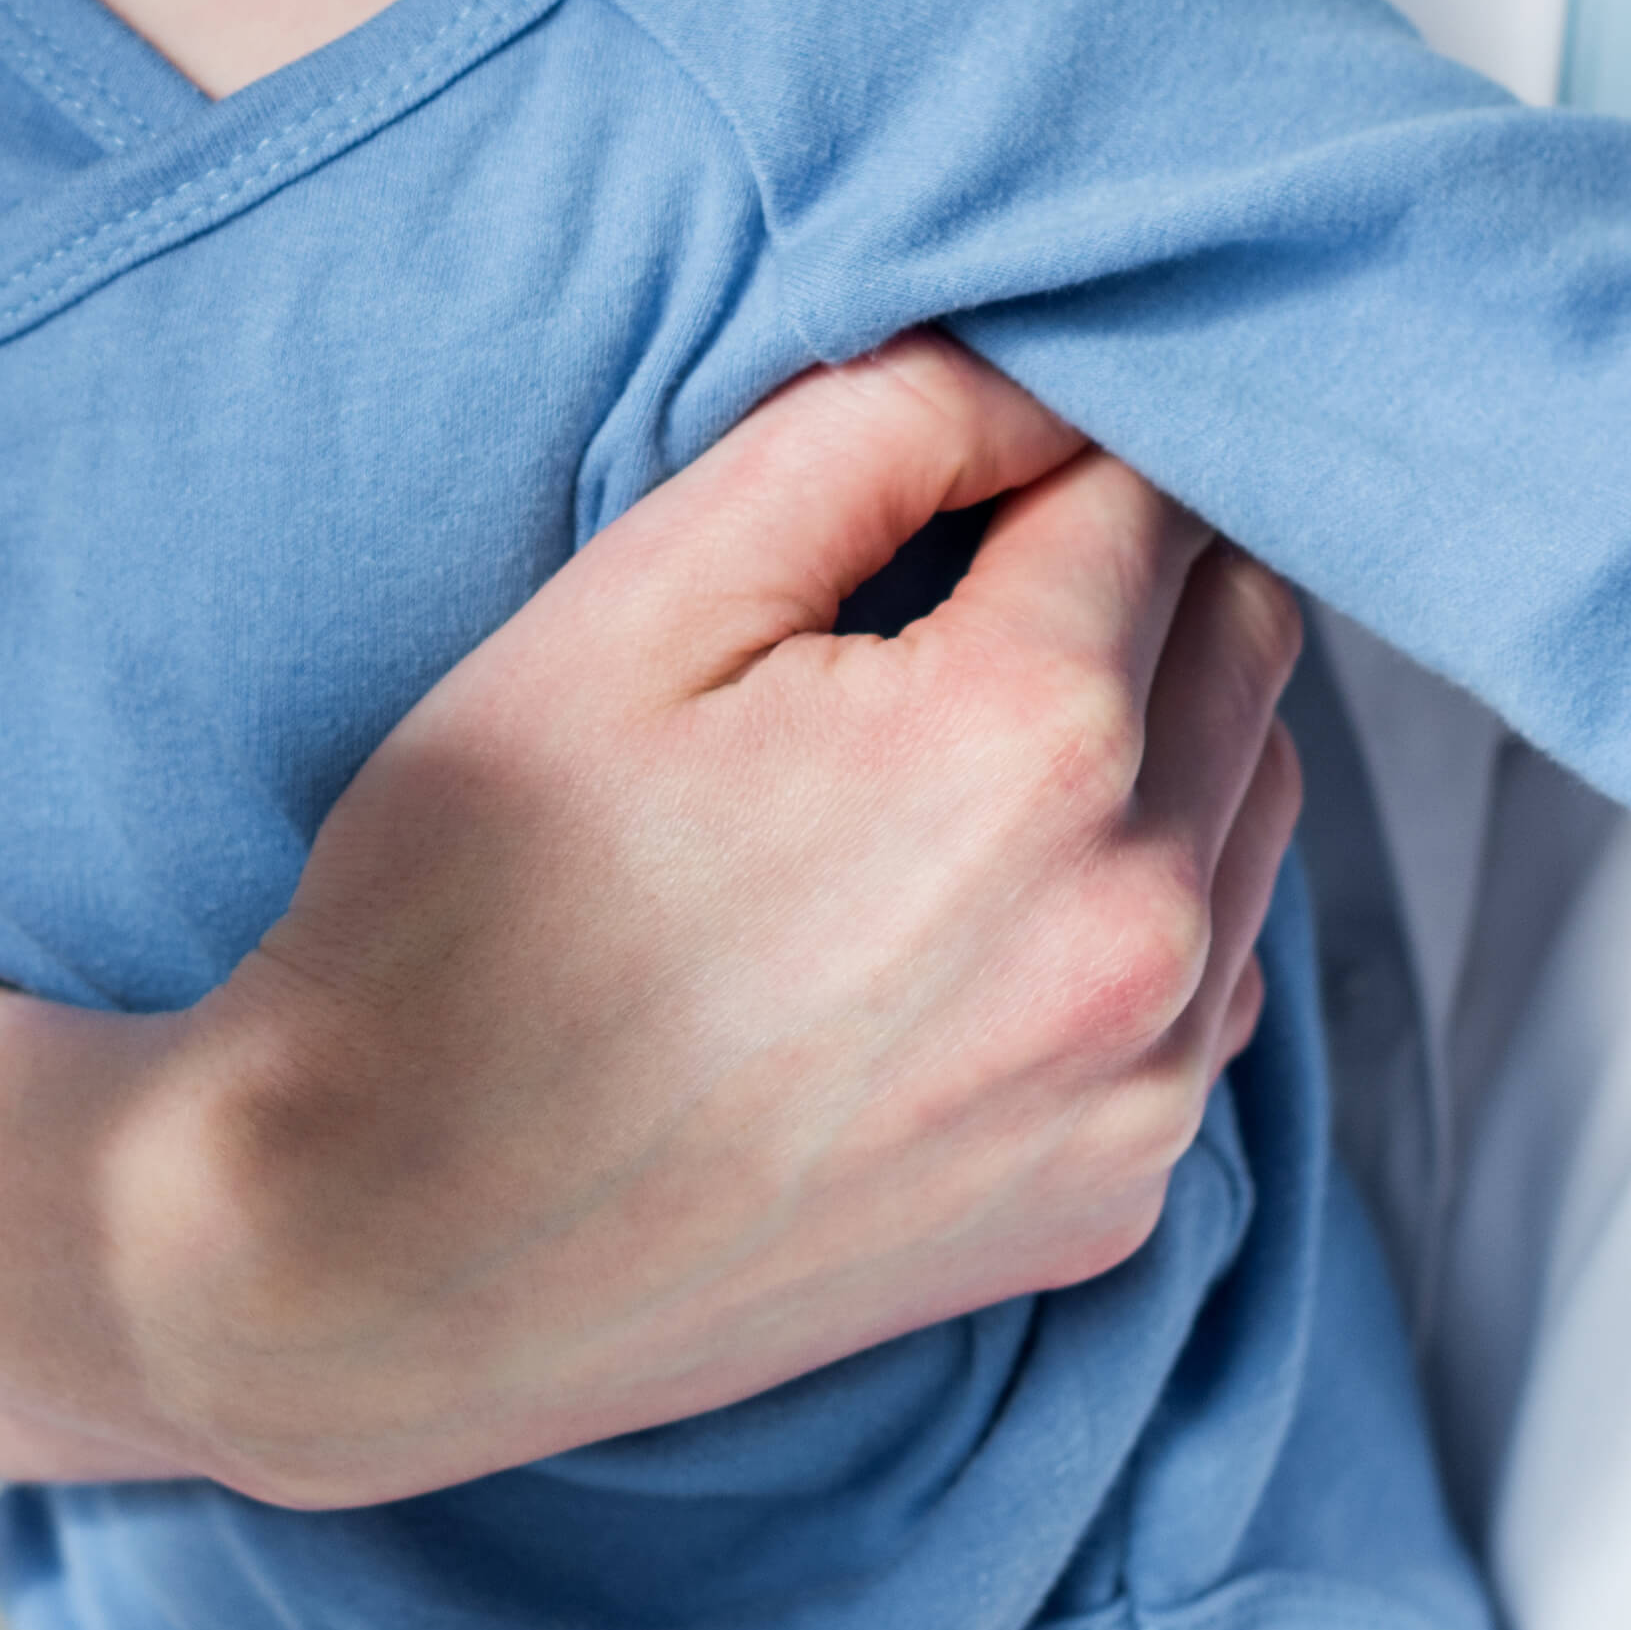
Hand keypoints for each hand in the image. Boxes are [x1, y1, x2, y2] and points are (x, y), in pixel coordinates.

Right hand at [0, 338, 1311, 1506]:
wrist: (379, 1251)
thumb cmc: (467, 912)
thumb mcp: (630, 605)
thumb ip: (869, 438)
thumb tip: (1031, 379)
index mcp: (1032, 740)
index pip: (1145, 486)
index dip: (1033, 449)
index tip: (930, 475)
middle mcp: (1138, 923)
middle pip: (1240, 633)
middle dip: (1119, 573)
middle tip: (937, 591)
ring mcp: (1143, 1089)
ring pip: (1251, 805)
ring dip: (1151, 734)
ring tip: (942, 751)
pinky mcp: (1110, 1204)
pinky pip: (1210, 989)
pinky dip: (1132, 909)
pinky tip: (962, 915)